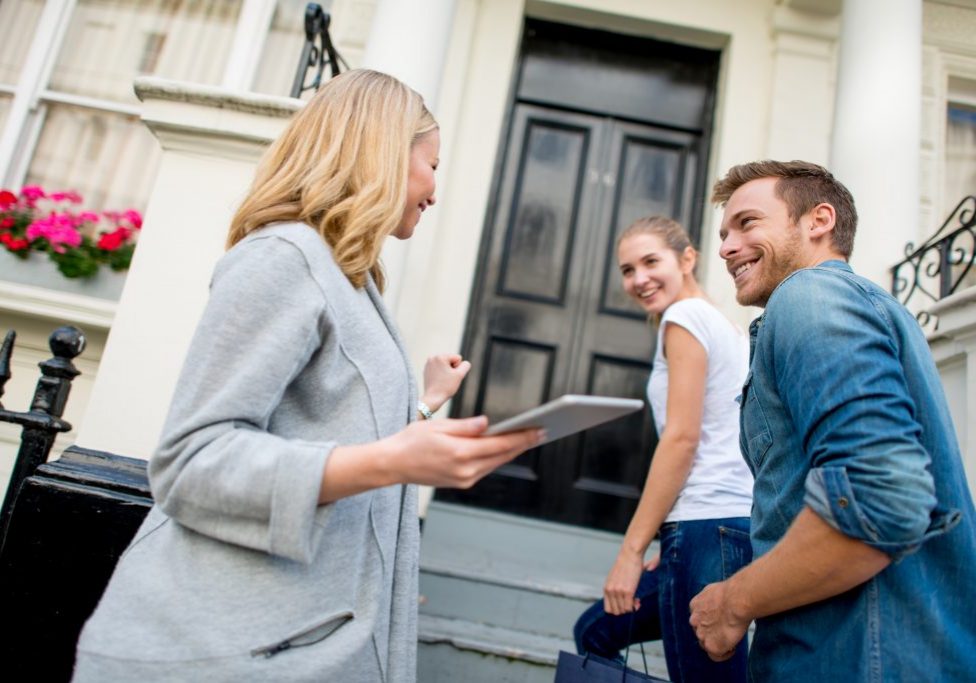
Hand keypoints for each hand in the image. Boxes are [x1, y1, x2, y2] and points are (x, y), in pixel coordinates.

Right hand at [383, 416, 542, 488]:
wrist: (393, 464)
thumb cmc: (412, 441)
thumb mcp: (439, 426)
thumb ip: (466, 426)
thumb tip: (488, 424)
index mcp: (461, 453)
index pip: (501, 445)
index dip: (523, 437)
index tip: (539, 430)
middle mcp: (466, 470)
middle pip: (503, 456)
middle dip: (523, 444)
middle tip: (541, 432)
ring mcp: (464, 479)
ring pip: (495, 463)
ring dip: (512, 452)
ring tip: (527, 439)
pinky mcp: (461, 482)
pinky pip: (485, 468)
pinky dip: (496, 458)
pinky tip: (504, 448)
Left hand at [421, 354, 471, 412]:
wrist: (433, 398)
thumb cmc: (446, 387)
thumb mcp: (460, 375)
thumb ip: (466, 365)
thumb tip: (465, 363)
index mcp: (440, 357)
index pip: (458, 358)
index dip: (458, 368)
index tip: (451, 376)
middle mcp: (432, 358)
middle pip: (451, 361)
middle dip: (451, 369)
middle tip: (446, 379)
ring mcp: (428, 364)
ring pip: (445, 365)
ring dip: (446, 371)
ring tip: (442, 380)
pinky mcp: (426, 370)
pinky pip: (439, 369)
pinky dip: (440, 374)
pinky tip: (438, 381)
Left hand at [603, 547, 646, 614]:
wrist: (630, 554)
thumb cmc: (625, 565)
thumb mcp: (615, 578)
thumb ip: (615, 589)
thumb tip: (621, 602)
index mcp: (606, 588)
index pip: (608, 609)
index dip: (618, 610)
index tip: (625, 605)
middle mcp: (610, 591)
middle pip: (616, 612)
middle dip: (625, 610)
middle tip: (632, 603)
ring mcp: (618, 591)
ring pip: (624, 610)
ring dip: (631, 608)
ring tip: (636, 600)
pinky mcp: (627, 591)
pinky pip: (630, 607)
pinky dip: (635, 606)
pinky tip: (638, 600)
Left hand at [688, 580, 748, 661]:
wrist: (736, 600)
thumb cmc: (732, 593)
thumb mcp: (715, 589)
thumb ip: (712, 597)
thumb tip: (719, 599)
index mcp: (695, 605)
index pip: (699, 619)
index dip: (710, 622)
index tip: (720, 622)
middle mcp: (694, 621)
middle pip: (701, 632)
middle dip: (712, 633)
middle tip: (726, 632)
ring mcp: (701, 635)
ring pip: (707, 644)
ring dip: (718, 643)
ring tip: (731, 639)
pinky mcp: (712, 646)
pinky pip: (716, 656)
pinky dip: (724, 654)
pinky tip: (732, 648)